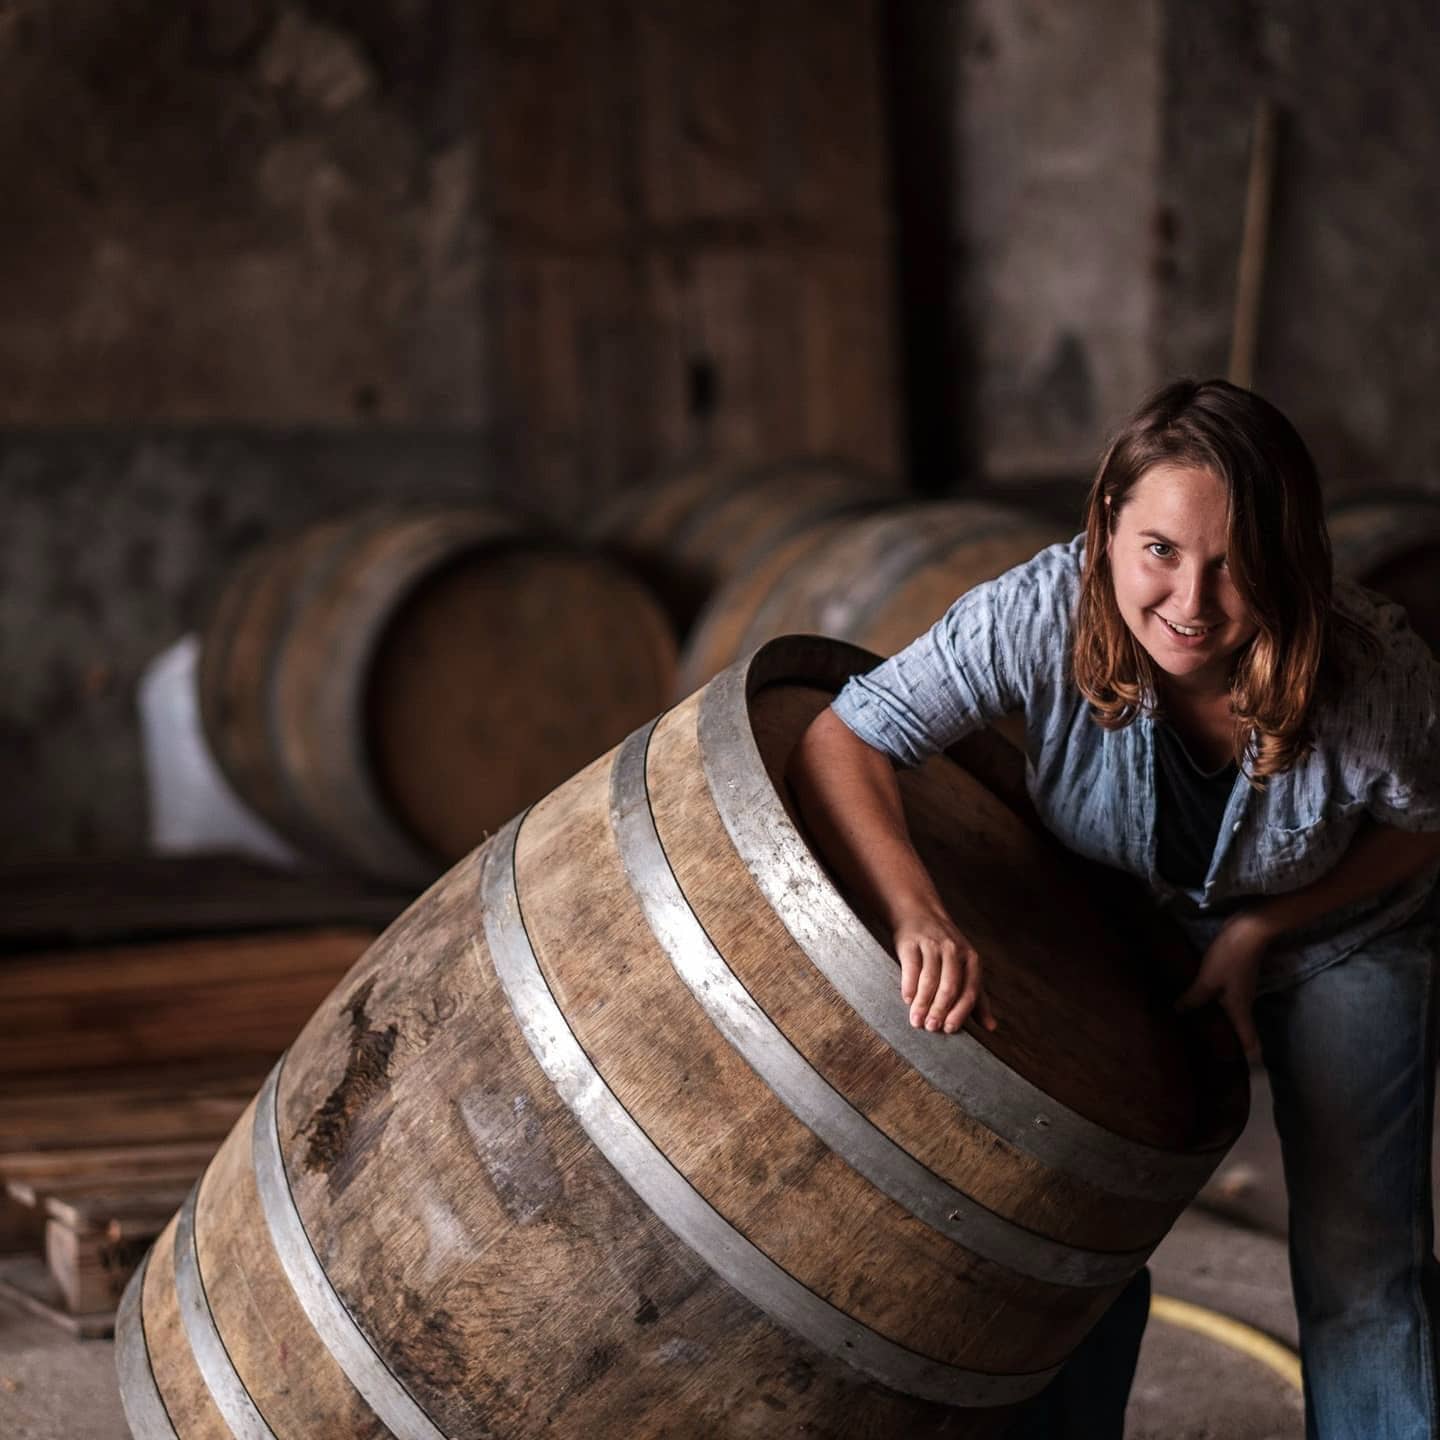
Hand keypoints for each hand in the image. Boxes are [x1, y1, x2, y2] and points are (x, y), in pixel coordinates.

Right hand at [894, 909, 996, 1034]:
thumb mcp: (966, 968)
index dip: (960, 1011)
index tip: (949, 1029)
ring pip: (929, 979)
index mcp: (971, 959)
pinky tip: (907, 1000)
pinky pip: (911, 967)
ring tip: (916, 1021)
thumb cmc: (945, 949)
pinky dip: (909, 986)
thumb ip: (977, 997)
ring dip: (922, 1003)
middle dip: (940, 1010)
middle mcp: (954, 951)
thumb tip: (991, 1027)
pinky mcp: (911, 942)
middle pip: (949, 986)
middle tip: (931, 1028)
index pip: (969, 990)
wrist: (919, 913)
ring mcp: (932, 945)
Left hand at [1176, 911, 1271, 1058]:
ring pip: (1231, 1013)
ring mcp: (1241, 989)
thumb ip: (1192, 999)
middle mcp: (1244, 1003)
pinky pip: (1225, 997)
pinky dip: (1214, 1003)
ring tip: (1196, 1028)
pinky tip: (1198, 1001)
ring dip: (1218, 1020)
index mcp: (1240, 1010)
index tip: (1236, 1072)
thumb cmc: (1229, 959)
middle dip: (1227, 1041)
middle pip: (1239, 1029)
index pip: (1250, 1042)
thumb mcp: (1206, 981)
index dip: (1247, 1059)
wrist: (1247, 930)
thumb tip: (1177, 1013)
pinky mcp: (1236, 976)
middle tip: (1205, 1051)